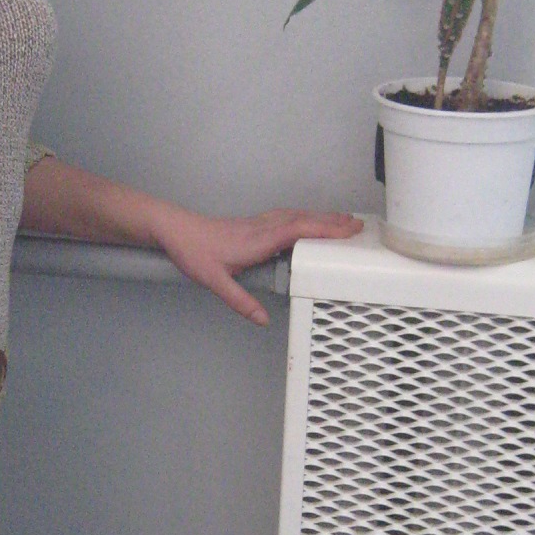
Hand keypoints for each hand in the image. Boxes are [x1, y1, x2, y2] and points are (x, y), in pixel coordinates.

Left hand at [150, 205, 362, 323]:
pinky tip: (310, 222)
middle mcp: (262, 228)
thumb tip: (262, 319)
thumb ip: (241, 301)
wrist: (175, 230)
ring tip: (344, 221)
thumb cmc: (193, 251)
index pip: (298, 230)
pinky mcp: (254, 224)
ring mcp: (258, 224)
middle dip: (333, 222)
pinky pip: (287, 217)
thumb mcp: (215, 282)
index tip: (348, 231)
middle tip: (359, 225)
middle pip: (304, 219)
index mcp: (258, 240)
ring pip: (297, 215)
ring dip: (321, 217)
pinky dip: (306, 217)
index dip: (325, 229)